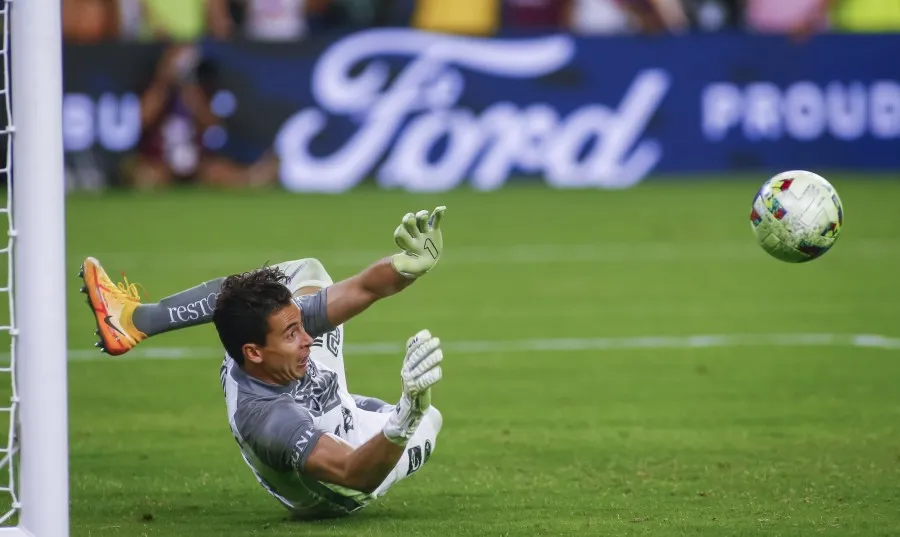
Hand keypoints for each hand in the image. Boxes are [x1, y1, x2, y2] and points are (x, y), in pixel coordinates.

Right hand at [383, 330, 443, 444]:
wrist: (411, 405)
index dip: (419, 341)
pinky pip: (423, 383)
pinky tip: (438, 371)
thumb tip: (422, 333)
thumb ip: (416, 351)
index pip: (411, 350)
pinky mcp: (416, 392)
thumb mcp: (414, 366)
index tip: (428, 334)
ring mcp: (410, 382)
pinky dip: (430, 377)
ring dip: (430, 360)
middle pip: (416, 358)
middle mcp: (406, 371)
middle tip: (437, 341)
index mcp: (406, 364)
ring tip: (440, 354)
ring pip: (420, 369)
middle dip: (426, 348)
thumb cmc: (416, 382)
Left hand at [390, 206, 444, 278]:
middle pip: (409, 223)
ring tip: (424, 215)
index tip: (402, 233)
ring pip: (421, 219)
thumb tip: (394, 264)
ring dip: (421, 215)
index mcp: (407, 243)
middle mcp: (414, 234)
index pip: (400, 234)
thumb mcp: (410, 266)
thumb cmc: (416, 264)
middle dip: (409, 220)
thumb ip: (403, 264)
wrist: (427, 260)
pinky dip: (438, 214)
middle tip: (411, 219)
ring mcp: (424, 231)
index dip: (400, 232)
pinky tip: (442, 209)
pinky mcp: (434, 230)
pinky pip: (436, 220)